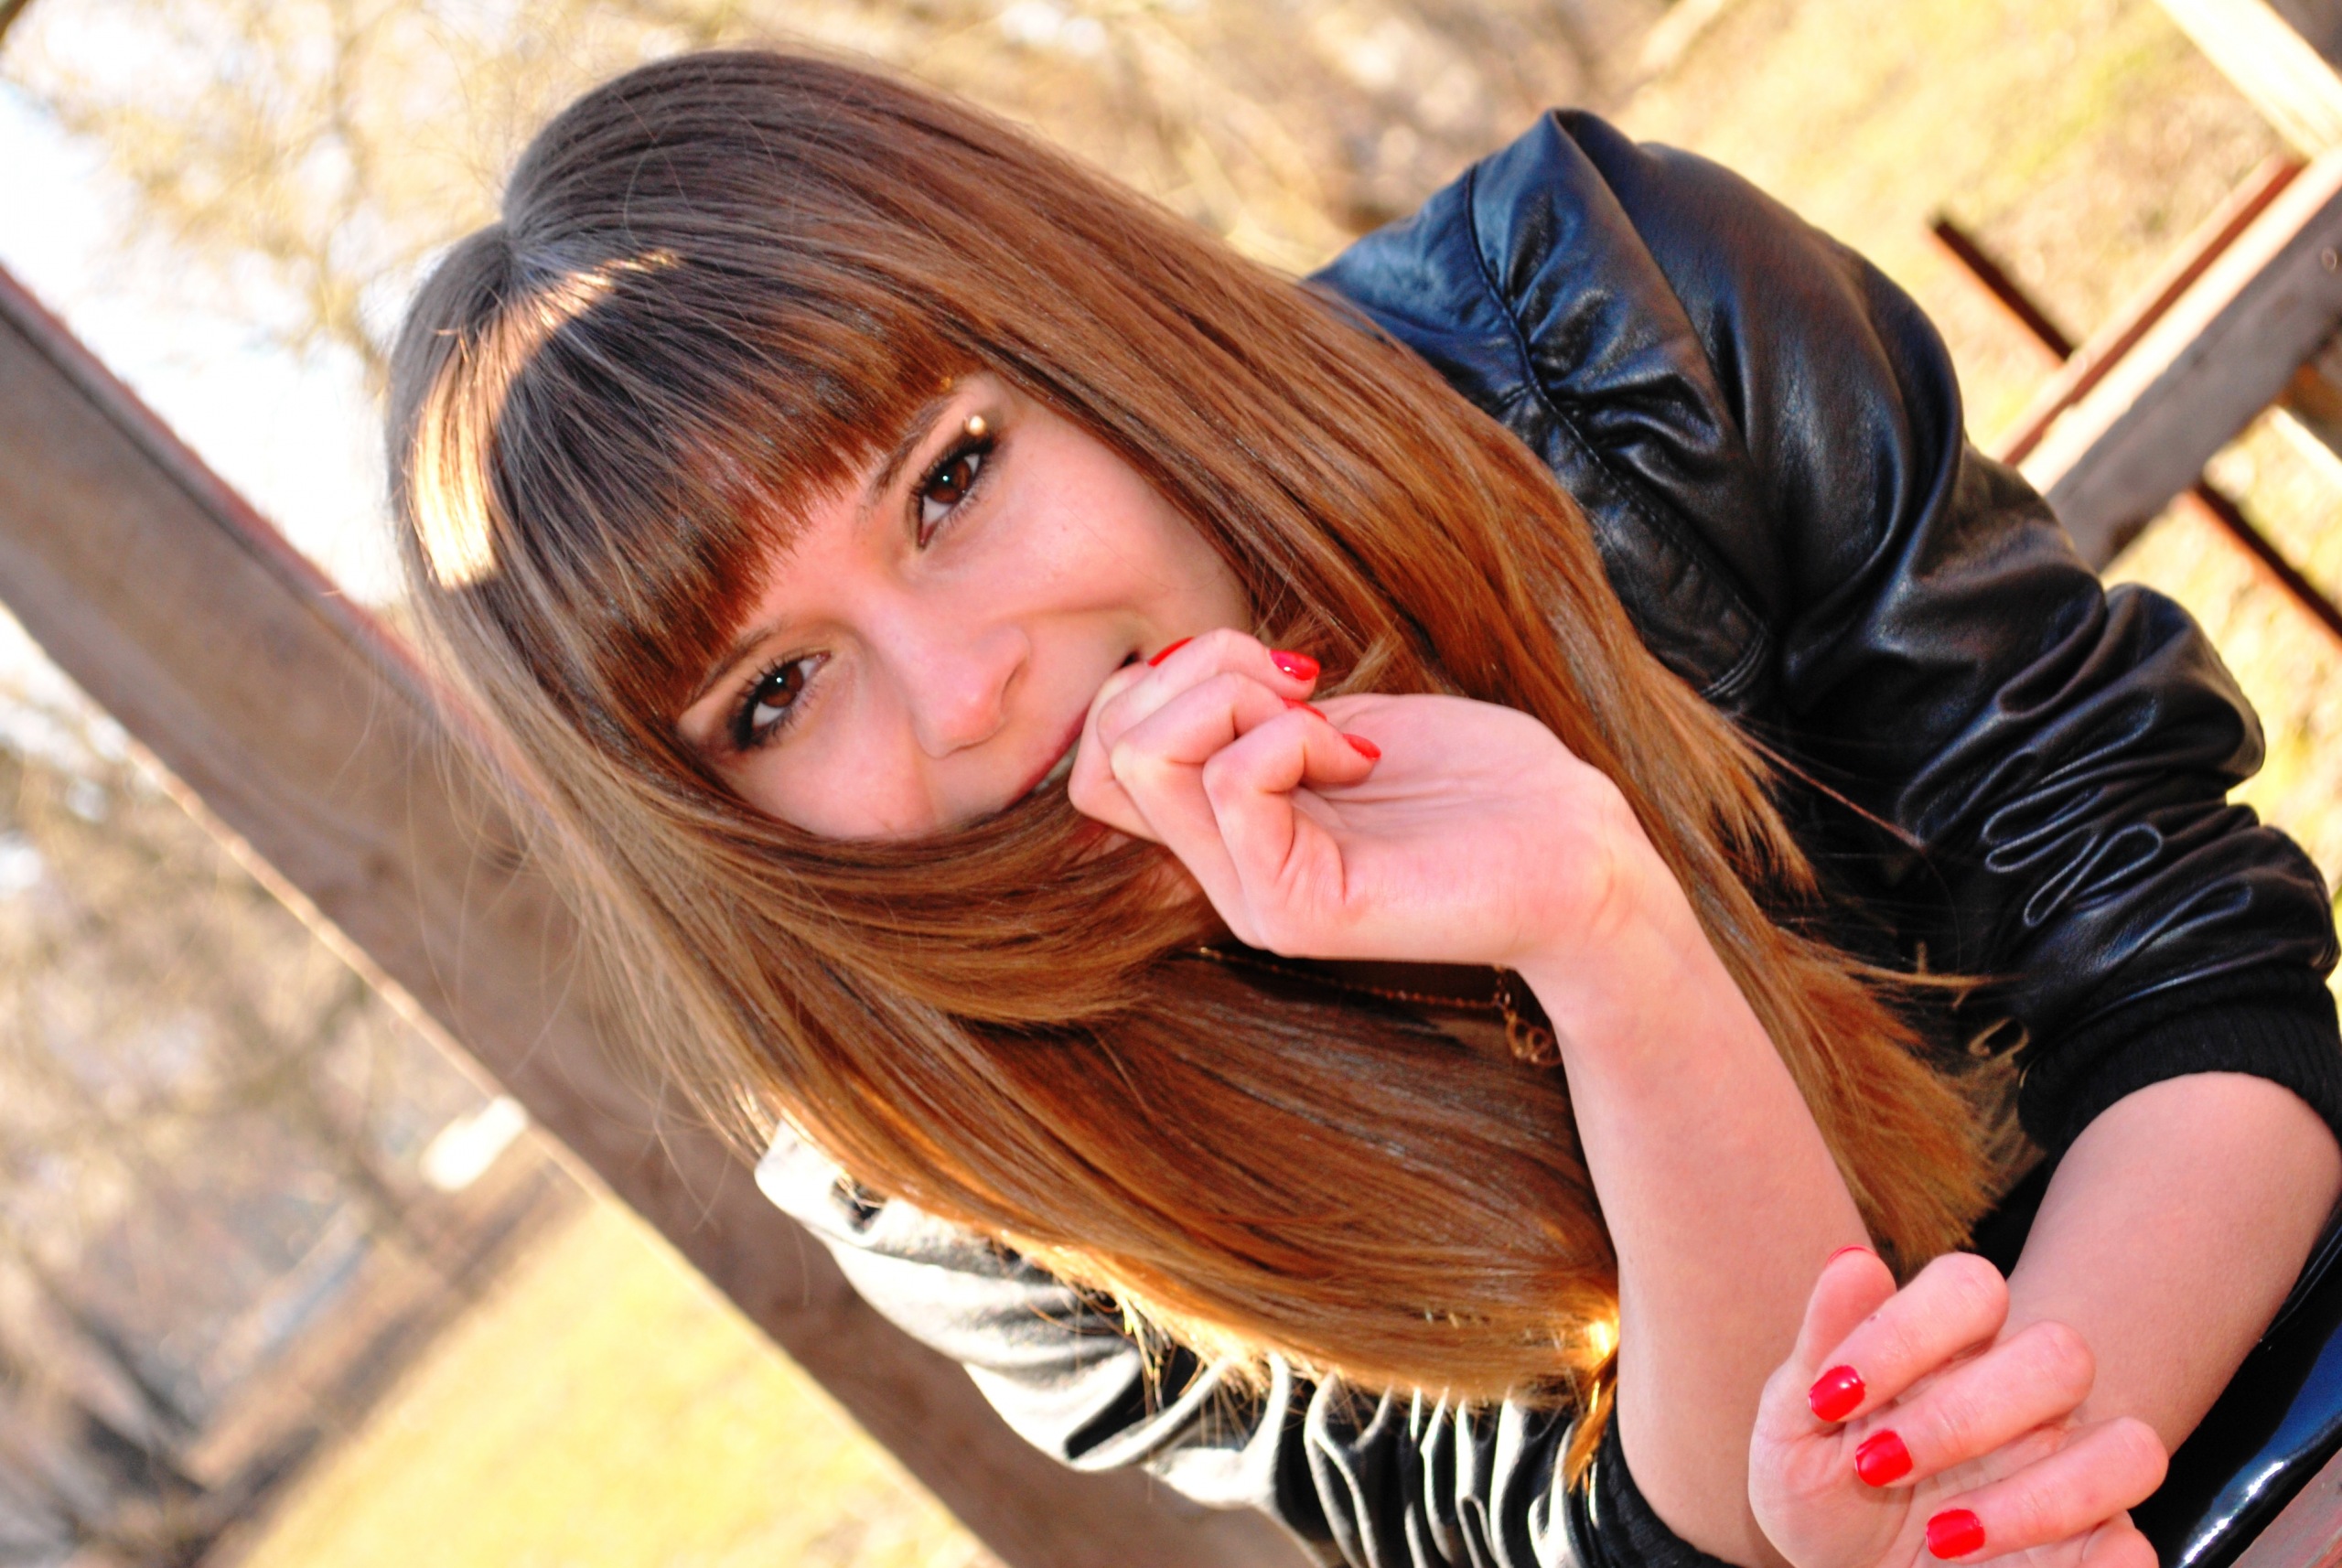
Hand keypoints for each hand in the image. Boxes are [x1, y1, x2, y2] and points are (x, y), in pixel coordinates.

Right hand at [1066, 630, 1668, 974]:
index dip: (1164, 679)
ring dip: (1240, 697)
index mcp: (1224, 827)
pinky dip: (1289, 737)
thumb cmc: (1479, 781)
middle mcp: (1221, 870)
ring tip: (1332, 729)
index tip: (1271, 672)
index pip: (1101, 750)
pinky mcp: (1295, 911)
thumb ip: (1248, 708)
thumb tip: (1168, 671)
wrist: (1579, 852)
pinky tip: (1359, 760)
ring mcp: (1249, 896)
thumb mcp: (1338, 721)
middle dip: (1197, 671)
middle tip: (1300, 687)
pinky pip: (1229, 783)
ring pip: (1144, 755)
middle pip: (1106, 747)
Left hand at [1751, 1249, 2165, 1567]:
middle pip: (2061, 1356)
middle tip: (1877, 1467)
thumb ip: (1823, 1347)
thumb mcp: (1795, 1428)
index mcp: (1957, 1349)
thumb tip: (1852, 1259)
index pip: (1972, 1287)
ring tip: (1940, 1538)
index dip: (1905, 1331)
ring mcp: (2074, 1473)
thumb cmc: (1827, 1492)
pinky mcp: (2099, 1551)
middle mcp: (2029, 1400)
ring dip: (2034, 1501)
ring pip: (2132, 1449)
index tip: (1831, 1398)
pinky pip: (2138, 1550)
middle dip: (1960, 1418)